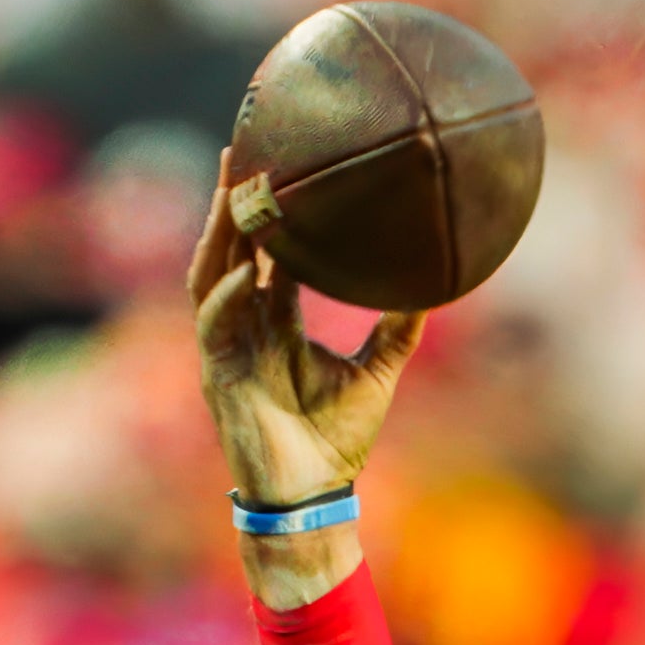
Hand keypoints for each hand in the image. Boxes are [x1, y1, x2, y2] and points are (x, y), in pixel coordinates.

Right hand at [191, 171, 426, 510]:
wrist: (314, 495)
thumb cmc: (335, 439)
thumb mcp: (377, 372)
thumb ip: (398, 329)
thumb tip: (433, 288)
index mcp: (274, 320)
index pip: (265, 253)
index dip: (269, 211)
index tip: (283, 163)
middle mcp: (245, 325)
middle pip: (230, 249)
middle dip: (232, 202)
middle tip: (244, 149)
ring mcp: (227, 347)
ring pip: (211, 275)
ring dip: (218, 234)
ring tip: (231, 190)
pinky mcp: (219, 375)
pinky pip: (214, 326)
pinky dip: (227, 298)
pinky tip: (244, 274)